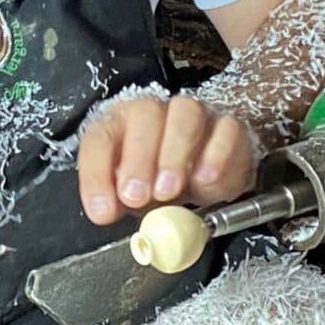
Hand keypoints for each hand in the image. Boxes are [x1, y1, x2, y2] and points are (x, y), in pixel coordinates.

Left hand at [76, 94, 255, 224]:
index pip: (100, 139)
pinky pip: (226, 129)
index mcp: (119, 125)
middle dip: (138, 158)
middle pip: (144, 115)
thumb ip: (117, 201)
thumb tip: (105, 211)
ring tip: (168, 191)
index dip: (97, 175)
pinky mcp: (227, 126)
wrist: (203, 172)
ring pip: (185, 113)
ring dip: (174, 153)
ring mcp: (194, 115)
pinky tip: (204, 179)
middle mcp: (155, 113)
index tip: (103, 210)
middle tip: (137, 197)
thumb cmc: (157, 181)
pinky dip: (216, 154)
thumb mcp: (131, 197)